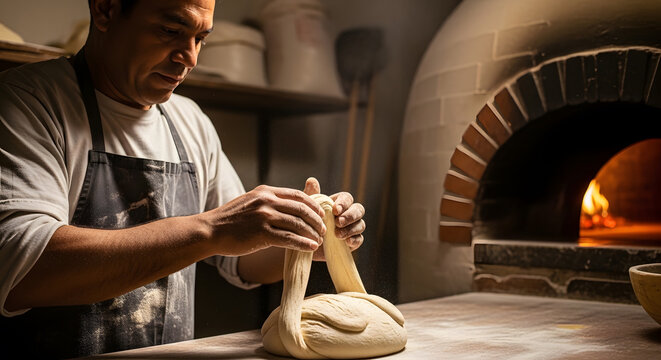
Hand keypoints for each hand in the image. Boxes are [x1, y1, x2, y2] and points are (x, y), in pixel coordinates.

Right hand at [204, 184, 325, 255]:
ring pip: (298, 224)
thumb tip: (290, 208)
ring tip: (318, 240)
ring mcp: (264, 216)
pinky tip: (310, 247)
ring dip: (312, 233)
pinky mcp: (261, 233)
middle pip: (302, 209)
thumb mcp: (251, 202)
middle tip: (323, 230)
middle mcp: (266, 201)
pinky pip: (289, 239)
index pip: (298, 195)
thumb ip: (269, 201)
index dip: (313, 205)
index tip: (321, 214)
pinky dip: (303, 243)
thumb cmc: (231, 219)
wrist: (211, 230)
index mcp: (266, 191)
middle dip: (316, 220)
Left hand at [302, 178, 365, 260]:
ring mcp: (352, 228)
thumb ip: (311, 196)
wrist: (306, 245)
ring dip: (350, 229)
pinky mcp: (352, 242)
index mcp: (339, 203)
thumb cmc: (307, 223)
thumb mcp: (307, 209)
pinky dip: (354, 240)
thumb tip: (311, 180)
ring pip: (361, 225)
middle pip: (359, 210)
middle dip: (350, 216)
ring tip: (337, 235)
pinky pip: (359, 239)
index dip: (344, 203)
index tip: (335, 210)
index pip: (347, 198)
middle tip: (338, 222)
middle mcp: (349, 214)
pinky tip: (346, 242)